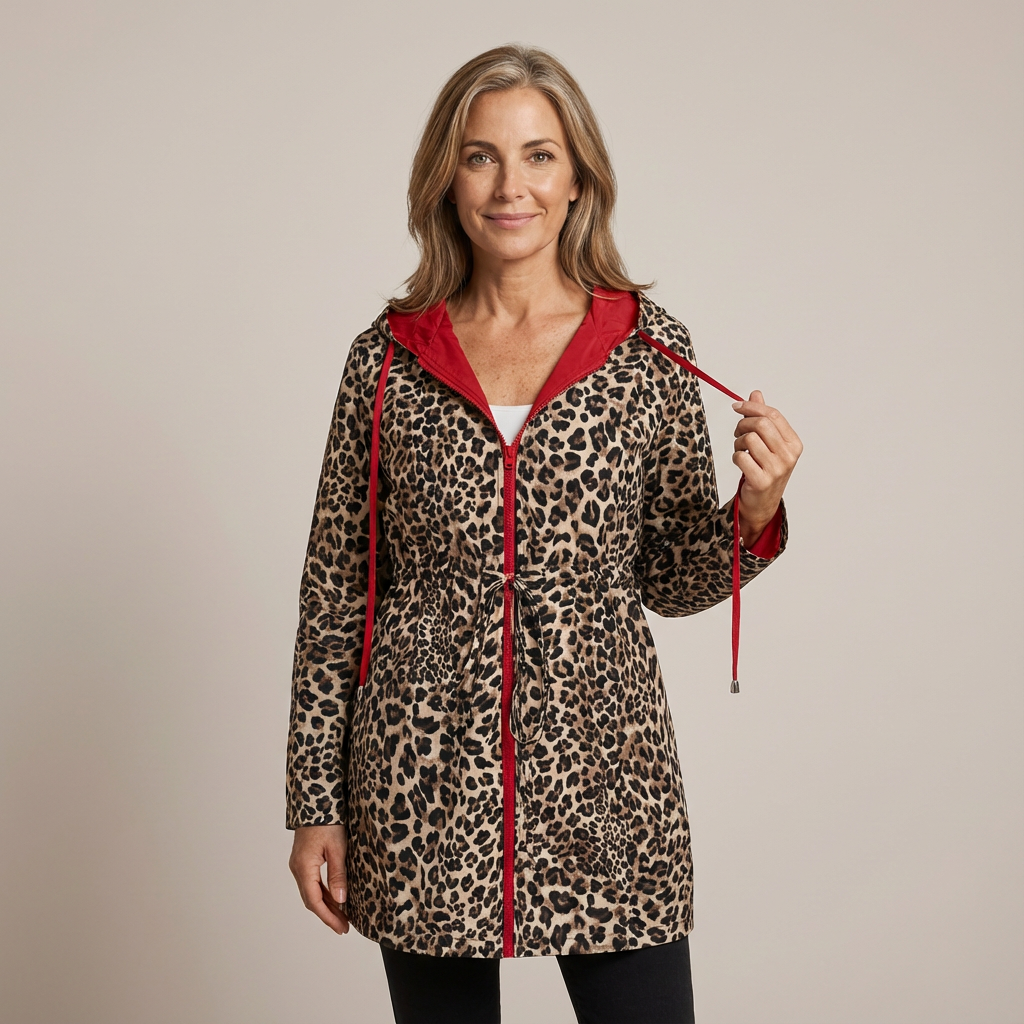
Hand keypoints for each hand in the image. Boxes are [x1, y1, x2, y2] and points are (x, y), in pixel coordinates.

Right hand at [288, 824, 349, 933]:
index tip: (341, 928)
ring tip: (343, 916)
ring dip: (326, 904)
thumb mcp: (337, 848)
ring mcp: (299, 864)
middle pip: (312, 900)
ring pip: (312, 891)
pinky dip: (324, 892)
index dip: (328, 917)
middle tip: (344, 927)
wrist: (316, 801)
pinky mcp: (304, 859)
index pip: (315, 901)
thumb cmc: (327, 821)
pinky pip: (313, 882)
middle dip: (328, 915)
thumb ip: (338, 875)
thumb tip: (340, 901)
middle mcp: (298, 869)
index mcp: (304, 868)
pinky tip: (335, 898)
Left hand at [731, 390, 802, 547]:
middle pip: (760, 424)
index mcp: (794, 443)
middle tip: (737, 433)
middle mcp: (788, 456)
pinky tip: (741, 463)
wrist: (762, 503)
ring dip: (738, 443)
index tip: (737, 406)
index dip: (752, 407)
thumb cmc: (765, 470)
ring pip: (748, 439)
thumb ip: (763, 418)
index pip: (773, 415)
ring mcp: (776, 469)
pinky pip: (740, 457)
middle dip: (742, 424)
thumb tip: (755, 394)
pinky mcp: (761, 481)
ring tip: (741, 450)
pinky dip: (736, 457)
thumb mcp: (768, 444)